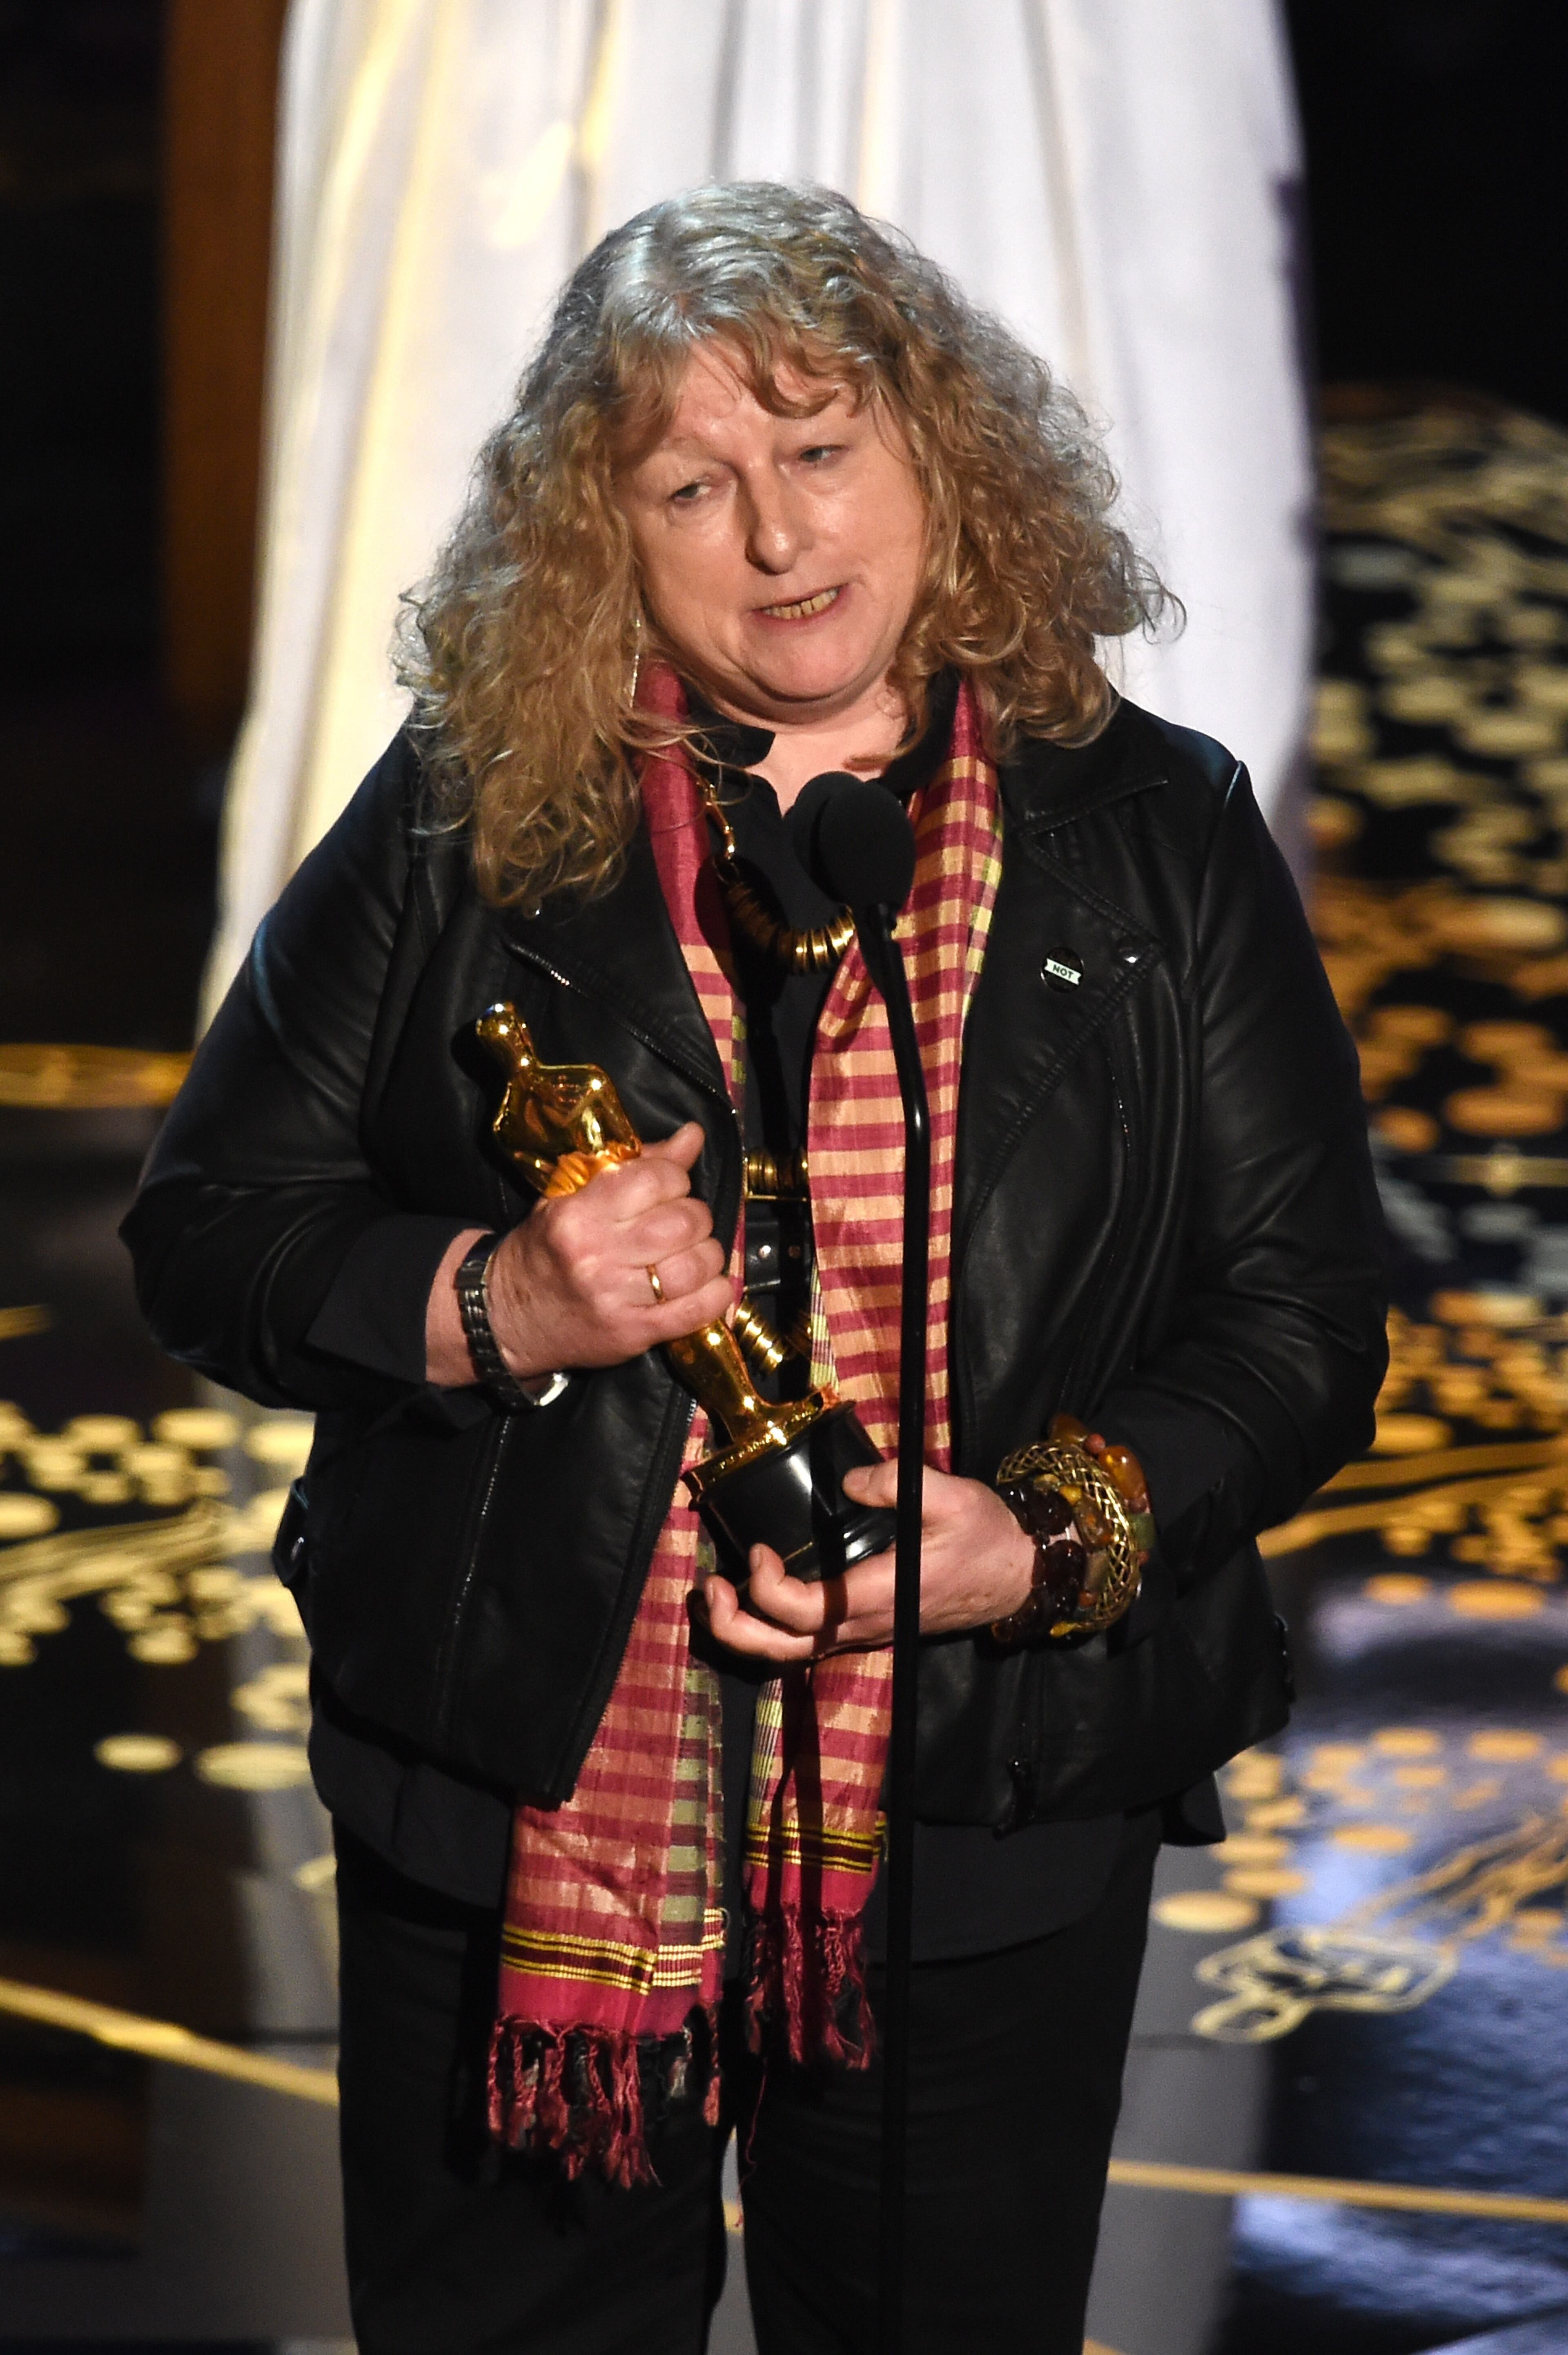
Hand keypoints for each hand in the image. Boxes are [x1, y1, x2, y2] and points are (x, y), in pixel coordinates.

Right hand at [485, 1123, 734, 1376]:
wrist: (509, 1317)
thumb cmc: (546, 1250)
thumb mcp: (572, 1197)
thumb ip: (636, 1165)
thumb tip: (692, 1136)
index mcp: (579, 1214)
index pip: (655, 1179)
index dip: (676, 1179)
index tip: (671, 1190)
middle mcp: (596, 1254)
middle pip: (683, 1222)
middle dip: (697, 1218)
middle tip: (685, 1225)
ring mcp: (615, 1297)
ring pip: (695, 1266)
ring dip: (708, 1256)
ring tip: (694, 1255)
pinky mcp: (632, 1333)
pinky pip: (695, 1312)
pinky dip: (715, 1296)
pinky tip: (710, 1286)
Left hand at [695, 1460, 1035, 1661]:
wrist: (1019, 1573)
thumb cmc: (986, 1536)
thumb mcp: (951, 1496)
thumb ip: (897, 1483)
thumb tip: (849, 1481)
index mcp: (883, 1595)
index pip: (807, 1611)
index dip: (769, 1587)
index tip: (760, 1548)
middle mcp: (867, 1624)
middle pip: (787, 1650)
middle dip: (737, 1628)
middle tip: (710, 1589)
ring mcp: (866, 1630)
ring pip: (794, 1652)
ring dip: (749, 1631)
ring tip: (718, 1594)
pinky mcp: (868, 1625)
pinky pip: (809, 1640)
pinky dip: (773, 1627)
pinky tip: (755, 1594)